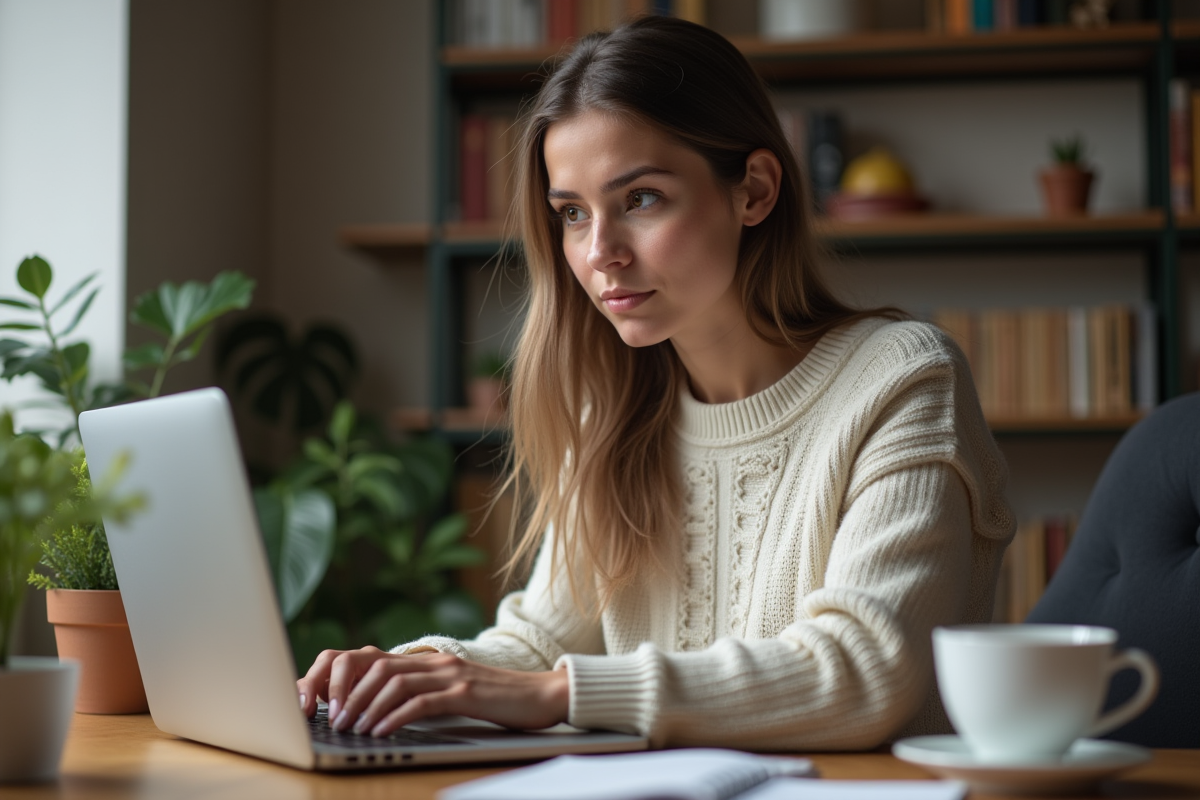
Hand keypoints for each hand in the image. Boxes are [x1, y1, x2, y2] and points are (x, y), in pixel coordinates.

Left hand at [296, 646, 569, 736]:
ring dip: (365, 706)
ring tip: (350, 728)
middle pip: (373, 664)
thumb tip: (376, 711)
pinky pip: (421, 702)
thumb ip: (419, 692)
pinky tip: (380, 733)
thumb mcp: (450, 692)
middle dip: (344, 691)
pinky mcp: (466, 692)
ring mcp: (450, 674)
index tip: (321, 701)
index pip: (369, 656)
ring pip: (392, 681)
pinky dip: (394, 717)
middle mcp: (434, 661)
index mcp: (426, 659)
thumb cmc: (496, 699)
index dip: (338, 674)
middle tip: (330, 719)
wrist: (543, 694)